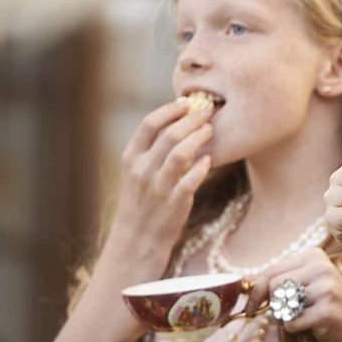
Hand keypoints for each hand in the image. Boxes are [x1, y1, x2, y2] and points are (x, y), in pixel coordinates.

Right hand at [113, 100, 212, 249]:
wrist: (137, 239)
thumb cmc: (143, 200)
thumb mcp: (137, 172)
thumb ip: (152, 150)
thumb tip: (177, 123)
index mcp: (131, 158)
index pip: (149, 124)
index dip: (170, 109)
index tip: (187, 102)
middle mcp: (142, 170)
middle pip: (169, 134)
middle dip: (191, 119)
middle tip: (207, 112)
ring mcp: (158, 186)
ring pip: (181, 153)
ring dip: (198, 138)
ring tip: (210, 130)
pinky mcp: (175, 202)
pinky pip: (191, 179)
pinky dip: (202, 166)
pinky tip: (210, 160)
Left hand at [246, 247, 341, 341]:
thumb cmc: (326, 303)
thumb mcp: (308, 282)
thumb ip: (282, 279)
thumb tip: (245, 286)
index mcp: (314, 255)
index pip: (272, 270)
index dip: (256, 291)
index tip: (250, 307)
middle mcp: (321, 268)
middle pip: (274, 286)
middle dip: (272, 304)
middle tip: (280, 314)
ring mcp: (326, 289)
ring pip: (281, 304)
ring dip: (284, 316)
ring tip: (302, 316)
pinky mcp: (326, 311)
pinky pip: (291, 322)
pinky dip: (294, 328)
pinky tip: (311, 325)